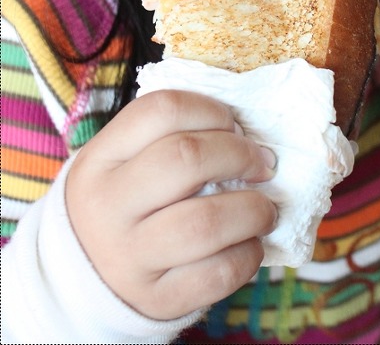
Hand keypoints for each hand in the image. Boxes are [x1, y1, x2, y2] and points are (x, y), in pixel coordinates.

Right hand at [65, 90, 276, 319]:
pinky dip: (248, 254)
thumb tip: (246, 135)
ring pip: (206, 222)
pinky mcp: (157, 299)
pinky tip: (249, 243)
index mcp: (100, 159)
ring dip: (253, 209)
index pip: (162, 110)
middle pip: (187, 159)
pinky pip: (218, 273)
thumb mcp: (123, 161)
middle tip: (262, 164)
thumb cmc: (123, 201)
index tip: (235, 125)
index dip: (211, 110)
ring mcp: (130, 257)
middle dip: (240, 155)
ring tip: (264, 209)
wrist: (84, 278)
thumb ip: (172, 137)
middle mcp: (108, 206)